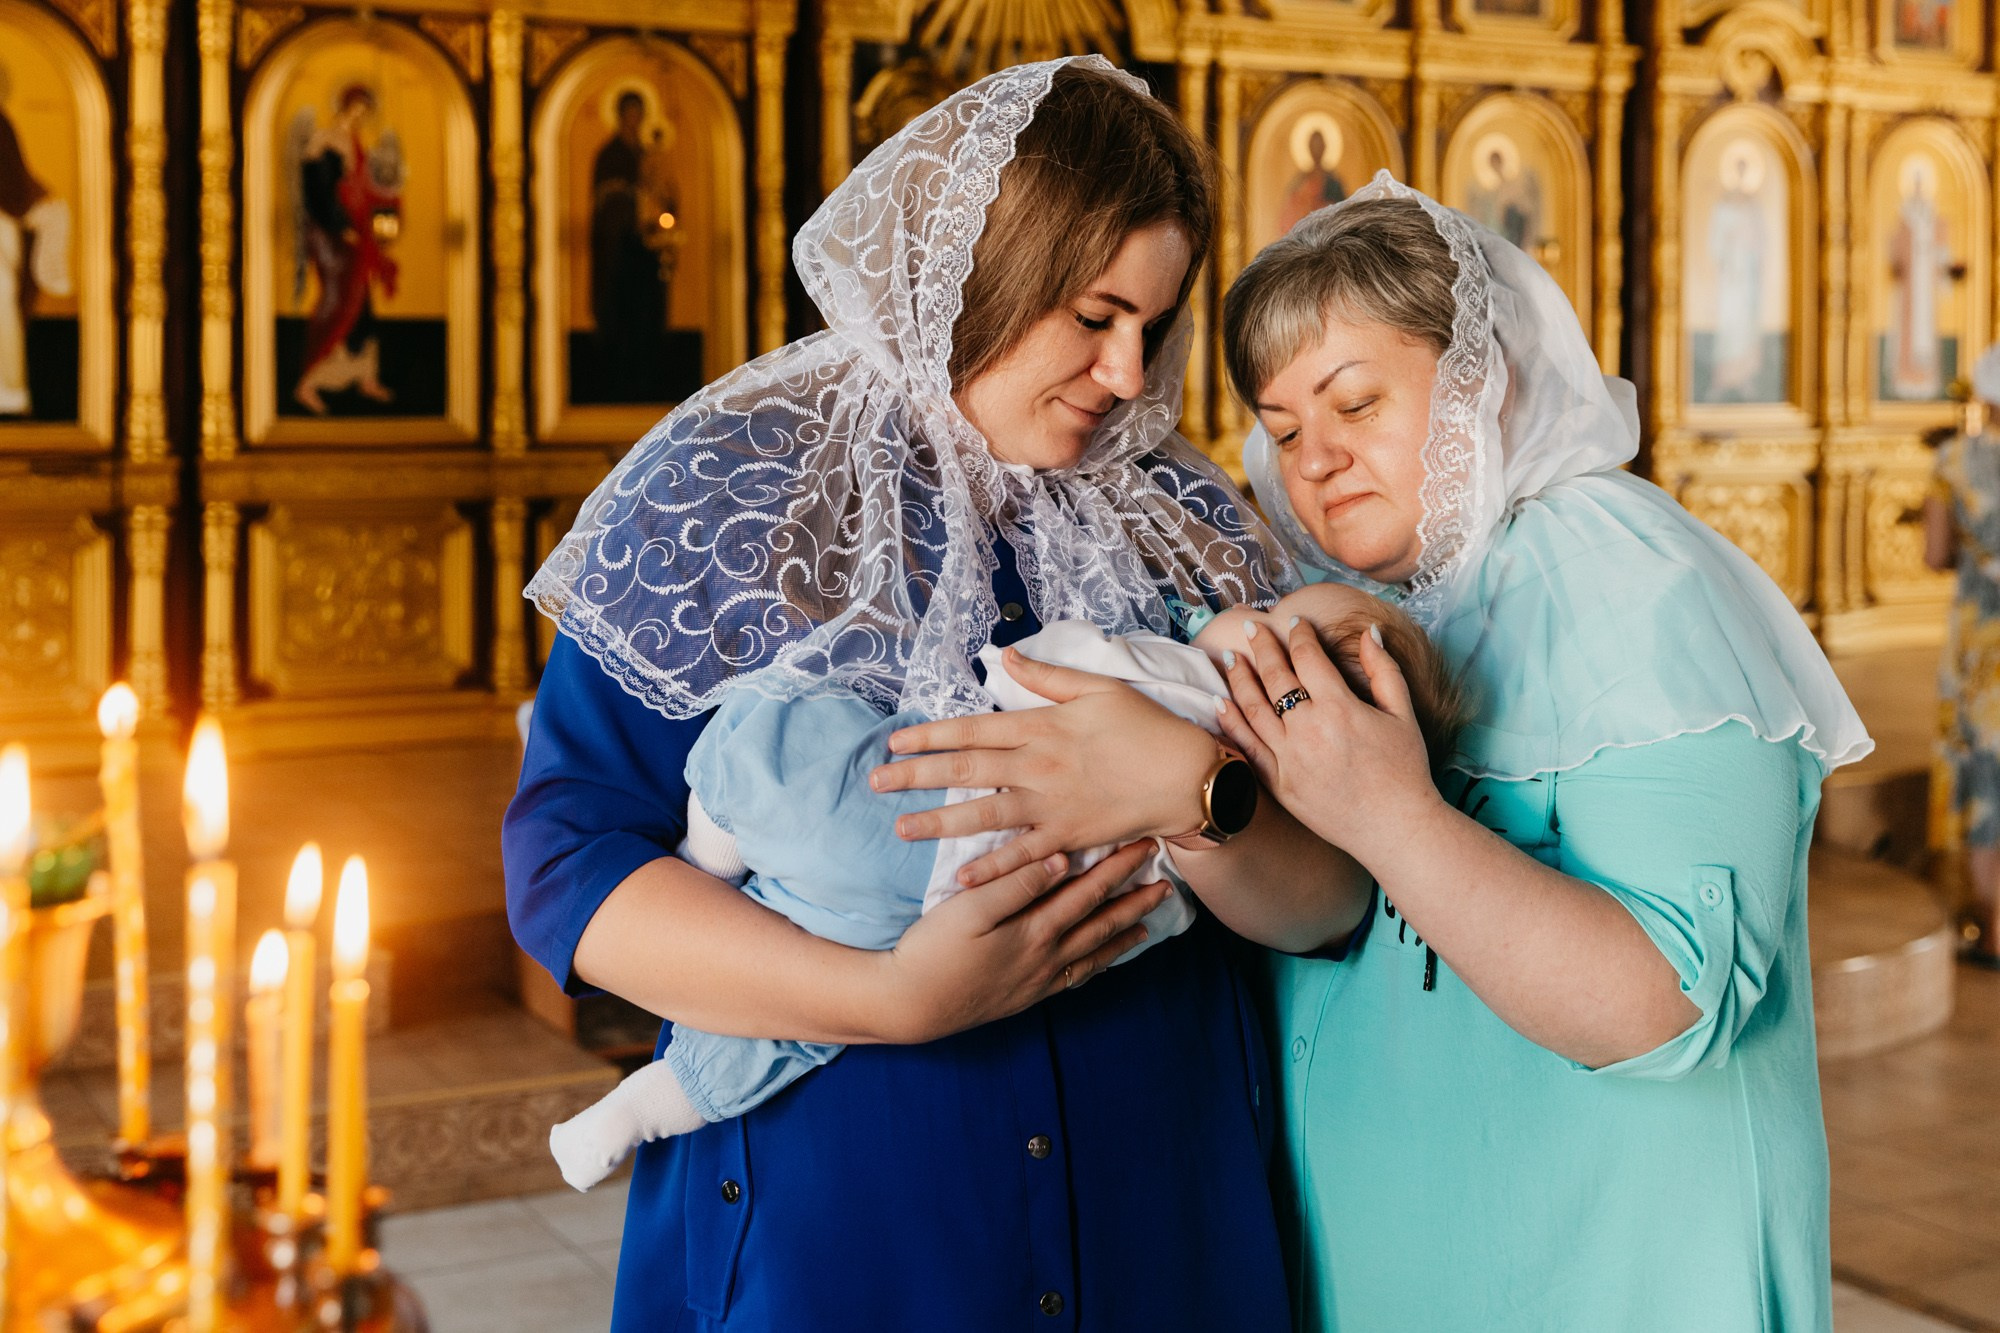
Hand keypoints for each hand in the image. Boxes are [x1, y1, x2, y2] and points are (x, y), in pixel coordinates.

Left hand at [870, 649, 1218, 888]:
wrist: (1188, 776)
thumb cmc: (1148, 728)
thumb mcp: (1100, 689)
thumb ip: (1048, 677)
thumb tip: (1005, 659)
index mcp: (1042, 727)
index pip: (972, 729)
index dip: (930, 736)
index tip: (896, 743)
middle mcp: (1037, 766)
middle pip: (964, 770)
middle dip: (915, 776)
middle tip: (875, 783)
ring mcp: (1051, 806)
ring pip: (982, 814)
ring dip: (938, 822)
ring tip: (901, 829)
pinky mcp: (1069, 838)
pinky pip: (1021, 856)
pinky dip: (991, 869)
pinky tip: (959, 878)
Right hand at [875, 840, 1169, 1043]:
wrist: (911, 1005)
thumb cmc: (934, 949)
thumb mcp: (970, 908)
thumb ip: (1016, 883)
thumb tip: (1060, 859)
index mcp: (1035, 930)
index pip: (1088, 892)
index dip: (1118, 868)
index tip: (1143, 846)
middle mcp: (1046, 958)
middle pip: (1100, 923)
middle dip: (1133, 900)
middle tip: (1164, 884)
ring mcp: (1038, 981)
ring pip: (1093, 954)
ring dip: (1122, 935)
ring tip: (1147, 922)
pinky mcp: (1024, 997)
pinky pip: (1074, 979)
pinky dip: (1095, 967)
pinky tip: (1101, 963)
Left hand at [1215, 617, 1440, 868]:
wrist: (1395, 828)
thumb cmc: (1405, 771)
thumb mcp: (1403, 714)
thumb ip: (1384, 670)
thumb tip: (1371, 633)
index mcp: (1340, 708)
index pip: (1308, 658)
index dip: (1300, 635)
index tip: (1295, 623)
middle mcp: (1308, 730)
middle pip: (1275, 676)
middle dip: (1261, 646)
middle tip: (1249, 627)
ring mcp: (1289, 759)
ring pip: (1253, 708)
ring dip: (1239, 678)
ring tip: (1230, 658)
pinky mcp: (1279, 784)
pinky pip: (1247, 747)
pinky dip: (1231, 722)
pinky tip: (1220, 703)